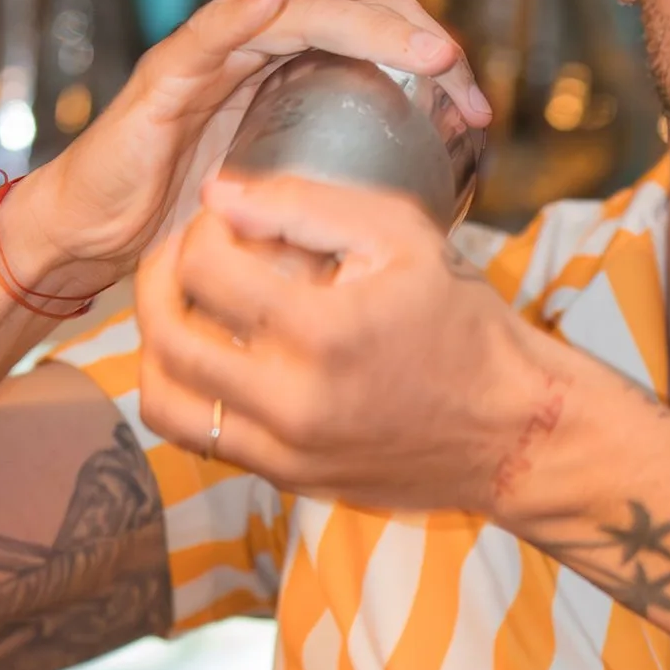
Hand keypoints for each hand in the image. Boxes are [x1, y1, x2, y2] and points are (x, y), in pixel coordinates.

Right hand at [0, 0, 490, 306]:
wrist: (95, 237)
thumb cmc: (188, 226)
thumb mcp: (285, 222)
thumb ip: (337, 214)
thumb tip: (417, 247)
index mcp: (292, 85)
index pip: (374, 51)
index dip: (432, 67)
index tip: (482, 111)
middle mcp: (257, 60)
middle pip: (348, 22)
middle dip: (413, 38)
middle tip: (463, 74)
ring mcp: (212, 60)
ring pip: (296, 17)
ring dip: (361, 24)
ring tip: (418, 43)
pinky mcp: (165, 76)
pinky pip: (206, 36)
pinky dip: (239, 12)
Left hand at [132, 161, 563, 513]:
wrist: (512, 431)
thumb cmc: (465, 324)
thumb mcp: (404, 237)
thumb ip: (306, 205)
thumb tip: (219, 192)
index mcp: (323, 333)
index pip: (203, 269)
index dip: (202, 228)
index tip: (228, 218)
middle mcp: (294, 402)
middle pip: (166, 335)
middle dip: (157, 278)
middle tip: (183, 253)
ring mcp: (285, 450)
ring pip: (163, 400)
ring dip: (156, 346)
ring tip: (184, 310)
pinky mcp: (285, 478)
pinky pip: (198, 439)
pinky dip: (188, 392)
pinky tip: (214, 357)